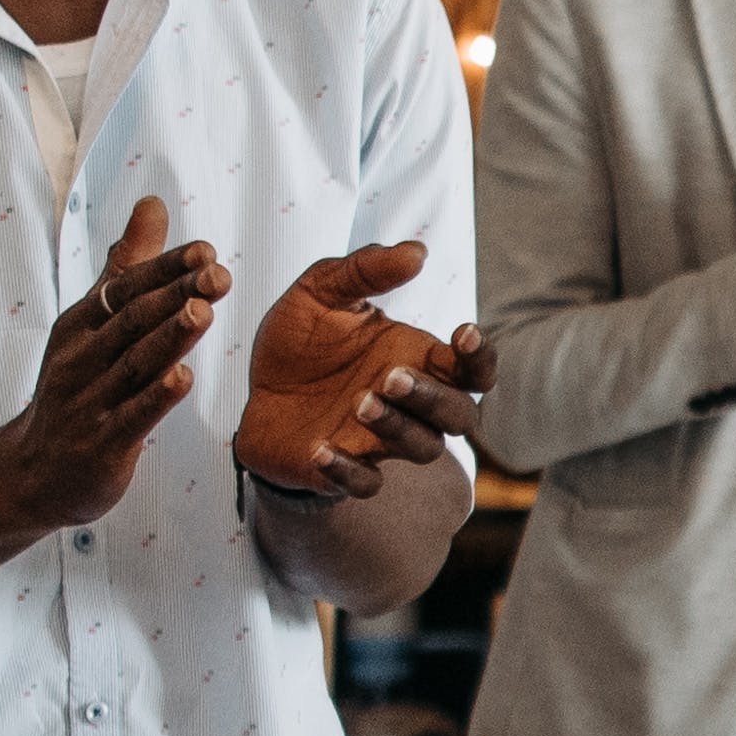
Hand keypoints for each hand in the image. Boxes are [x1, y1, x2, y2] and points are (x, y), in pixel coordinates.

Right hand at [0, 197, 222, 537]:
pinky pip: (132, 417)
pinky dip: (156, 397)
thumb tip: (154, 205)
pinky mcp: (103, 443)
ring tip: (202, 311)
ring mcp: (90, 401)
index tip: (206, 250)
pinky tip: (182, 378)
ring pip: (133, 364)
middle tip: (218, 274)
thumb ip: (126, 267)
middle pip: (132, 321)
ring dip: (169, 338)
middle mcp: (82, 357)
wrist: (33, 471)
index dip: (164, 270)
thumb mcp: (92, 323)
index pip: (125, 290)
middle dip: (174, 295)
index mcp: (80, 325)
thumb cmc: (74, 388)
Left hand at [234, 239, 485, 497]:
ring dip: (398, 428)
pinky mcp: (344, 470)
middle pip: (459, 416)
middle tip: (392, 376)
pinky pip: (365, 483)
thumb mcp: (320, 291)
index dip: (480, 356)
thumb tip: (418, 252)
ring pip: (422, 448)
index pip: (472, 369)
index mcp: (416, 361)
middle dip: (434, 398)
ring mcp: (380, 440)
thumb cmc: (300, 343)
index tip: (463, 332)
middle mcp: (409, 405)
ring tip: (359, 403)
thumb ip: (365, 270)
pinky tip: (319, 447)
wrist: (255, 393)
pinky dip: (348, 470)